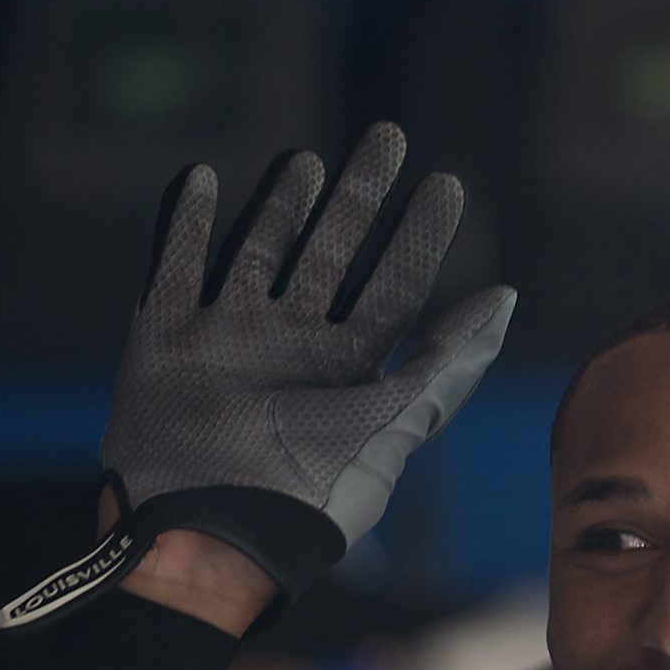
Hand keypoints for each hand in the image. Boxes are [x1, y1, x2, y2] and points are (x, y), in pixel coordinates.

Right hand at [0, 121, 515, 632]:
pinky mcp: (164, 339)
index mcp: (348, 370)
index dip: (422, 238)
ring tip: (308, 160)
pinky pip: (174, 266)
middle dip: (360, 199)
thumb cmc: (309, 494)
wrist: (208, 533)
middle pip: (333, 254)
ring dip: (282, 206)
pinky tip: (199, 177)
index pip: (395, 287)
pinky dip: (183, 223)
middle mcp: (291, 348)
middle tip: (387, 136)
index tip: (447, 184)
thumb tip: (505, 299)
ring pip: (259, 251)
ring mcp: (227, 339)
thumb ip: (446, 365)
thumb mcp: (392, 428)